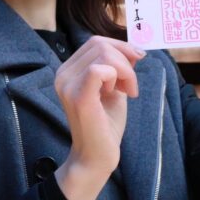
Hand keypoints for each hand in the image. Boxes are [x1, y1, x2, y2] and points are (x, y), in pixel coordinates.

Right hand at [53, 36, 144, 199]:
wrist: (97, 157)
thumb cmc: (105, 125)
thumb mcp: (114, 87)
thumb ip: (120, 67)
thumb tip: (134, 48)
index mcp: (68, 70)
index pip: (95, 42)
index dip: (120, 47)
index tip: (137, 62)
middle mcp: (63, 74)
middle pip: (99, 44)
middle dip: (124, 59)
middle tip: (131, 85)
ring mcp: (68, 85)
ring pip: (102, 53)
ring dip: (125, 70)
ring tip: (128, 91)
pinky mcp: (78, 97)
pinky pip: (99, 70)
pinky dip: (117, 76)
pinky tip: (119, 93)